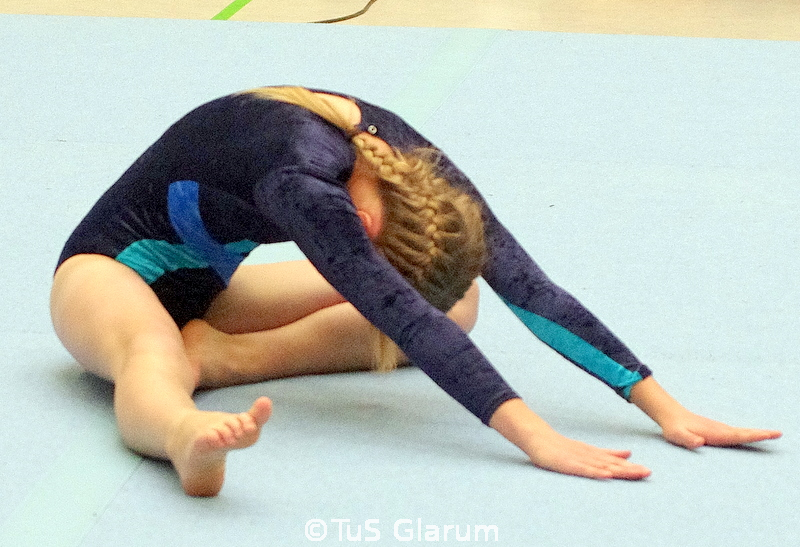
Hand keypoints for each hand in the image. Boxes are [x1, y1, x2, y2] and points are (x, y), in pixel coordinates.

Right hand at [525, 429, 651, 479]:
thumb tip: (629, 453)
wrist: (539, 438)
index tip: (647, 471)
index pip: (615, 462)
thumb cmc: (562, 447)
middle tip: (648, 473)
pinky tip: (606, 474)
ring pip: (602, 466)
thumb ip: (608, 453)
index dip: (631, 467)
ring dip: (619, 470)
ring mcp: (578, 459)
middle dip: (630, 469)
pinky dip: (595, 472)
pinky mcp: (567, 464)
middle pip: (612, 464)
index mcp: (595, 454)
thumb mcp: (588, 450)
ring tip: (634, 473)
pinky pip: (583, 469)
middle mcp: (589, 456)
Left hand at [659, 409, 781, 448]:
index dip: (753, 436)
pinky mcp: (716, 430)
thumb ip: (688, 439)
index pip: (737, 435)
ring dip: (757, 433)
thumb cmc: (674, 428)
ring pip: (742, 432)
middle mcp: (720, 430)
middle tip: (779, 434)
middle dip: (762, 434)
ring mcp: (719, 429)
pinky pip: (736, 433)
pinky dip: (748, 434)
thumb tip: (699, 442)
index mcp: (715, 433)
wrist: (670, 415)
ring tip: (772, 435)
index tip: (768, 434)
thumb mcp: (677, 435)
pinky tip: (751, 436)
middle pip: (744, 433)